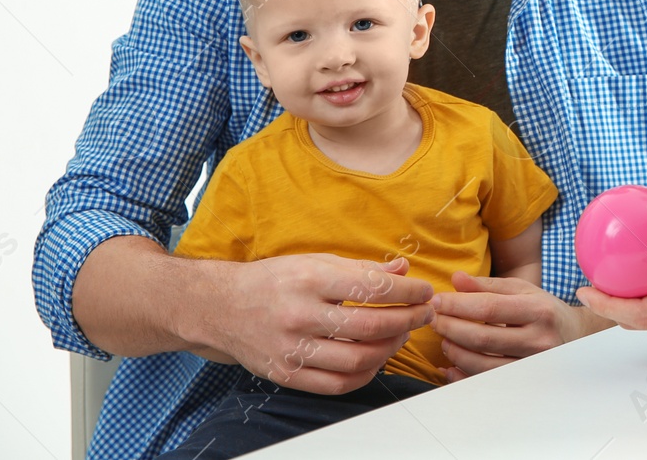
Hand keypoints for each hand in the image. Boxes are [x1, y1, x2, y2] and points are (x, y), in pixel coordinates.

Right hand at [199, 254, 432, 393]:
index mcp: (310, 280)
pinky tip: (377, 359)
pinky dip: (365, 374)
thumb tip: (403, 271)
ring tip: (402, 335)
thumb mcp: (315, 262)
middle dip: (408, 322)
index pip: (373, 290)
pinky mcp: (286, 374)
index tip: (425, 293)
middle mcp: (300, 315)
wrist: (221, 307)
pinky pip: (337, 384)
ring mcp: (292, 349)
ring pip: (358, 359)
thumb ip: (361, 268)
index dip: (408, 293)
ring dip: (391, 349)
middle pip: (371, 327)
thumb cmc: (274, 280)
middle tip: (424, 315)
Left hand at [430, 271, 607, 380]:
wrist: (574, 337)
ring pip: (483, 364)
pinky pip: (487, 382)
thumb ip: (488, 286)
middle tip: (432, 320)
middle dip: (451, 328)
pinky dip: (463, 375)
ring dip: (454, 352)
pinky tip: (450, 365)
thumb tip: (456, 279)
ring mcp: (532, 365)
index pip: (489, 308)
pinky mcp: (524, 382)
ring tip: (443, 339)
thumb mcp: (522, 290)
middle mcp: (537, 339)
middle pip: (483, 338)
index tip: (436, 301)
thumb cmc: (543, 309)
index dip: (458, 305)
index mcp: (537, 310)